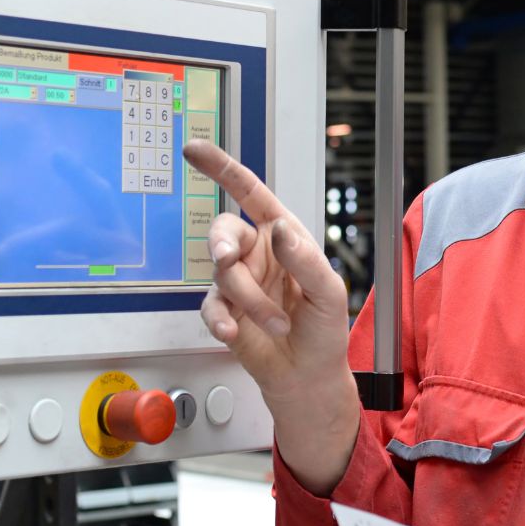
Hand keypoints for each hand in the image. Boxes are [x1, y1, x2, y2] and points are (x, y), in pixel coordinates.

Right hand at [183, 139, 359, 493]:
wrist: (307, 375)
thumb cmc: (324, 329)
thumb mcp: (328, 293)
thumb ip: (305, 260)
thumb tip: (280, 231)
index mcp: (284, 237)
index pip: (251, 194)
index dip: (223, 169)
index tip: (195, 150)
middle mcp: (257, 254)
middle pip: (224, 232)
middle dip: (222, 245)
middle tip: (227, 261)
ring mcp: (238, 282)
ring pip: (221, 273)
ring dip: (247, 299)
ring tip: (275, 322)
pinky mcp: (223, 311)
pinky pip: (209, 306)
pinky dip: (220, 319)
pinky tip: (234, 332)